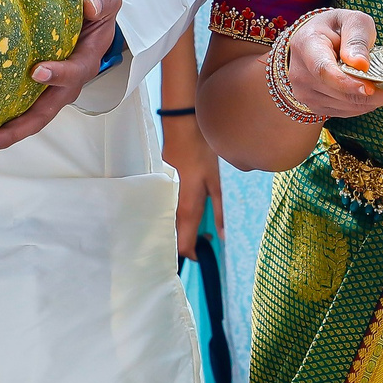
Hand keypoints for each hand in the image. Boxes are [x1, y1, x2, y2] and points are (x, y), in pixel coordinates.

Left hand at [0, 0, 123, 161]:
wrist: (91, 20)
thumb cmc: (95, 9)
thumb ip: (103, 0)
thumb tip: (90, 5)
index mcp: (84, 63)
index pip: (73, 72)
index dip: (57, 74)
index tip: (36, 72)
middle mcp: (64, 87)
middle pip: (41, 115)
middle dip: (14, 132)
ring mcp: (46, 95)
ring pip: (24, 123)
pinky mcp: (29, 95)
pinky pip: (12, 115)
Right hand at [161, 110, 223, 259]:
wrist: (182, 127)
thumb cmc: (202, 153)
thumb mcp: (217, 183)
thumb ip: (220, 211)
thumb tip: (223, 235)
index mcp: (186, 209)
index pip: (183, 246)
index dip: (193, 255)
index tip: (205, 254)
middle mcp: (170, 208)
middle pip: (173, 239)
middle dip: (187, 245)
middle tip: (206, 238)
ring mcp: (162, 199)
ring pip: (169, 226)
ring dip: (183, 231)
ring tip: (202, 226)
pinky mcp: (159, 190)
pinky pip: (165, 212)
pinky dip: (176, 219)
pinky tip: (191, 211)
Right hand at [281, 10, 382, 118]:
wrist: (313, 44)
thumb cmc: (336, 28)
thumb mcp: (351, 20)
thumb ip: (356, 38)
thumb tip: (361, 64)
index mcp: (306, 46)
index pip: (324, 70)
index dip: (347, 82)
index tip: (370, 88)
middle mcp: (301, 75)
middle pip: (341, 93)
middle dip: (376, 94)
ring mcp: (306, 95)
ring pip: (348, 105)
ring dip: (375, 100)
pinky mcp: (317, 108)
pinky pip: (348, 111)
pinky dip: (366, 104)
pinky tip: (379, 92)